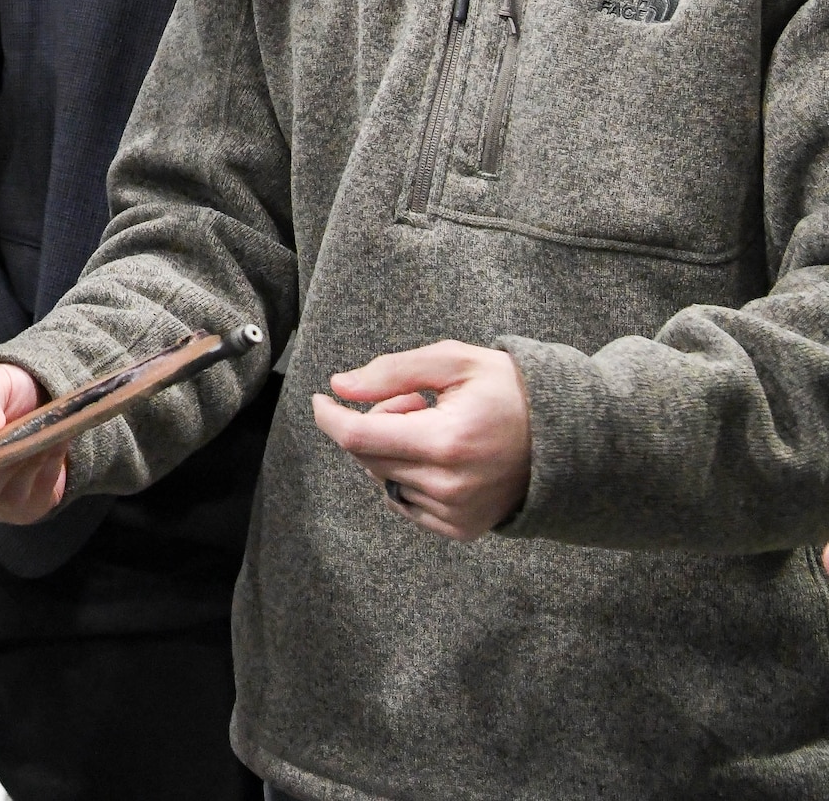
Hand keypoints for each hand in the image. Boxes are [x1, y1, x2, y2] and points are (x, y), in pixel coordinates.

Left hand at [311, 340, 531, 540]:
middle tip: (413, 403)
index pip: (359, 437)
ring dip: (393, 448)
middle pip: (368, 456)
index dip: (330, 417)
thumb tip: (340, 386)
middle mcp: (449, 486)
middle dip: (374, 422)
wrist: (570, 439)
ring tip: (435, 428)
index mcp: (446, 441)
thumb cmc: (509, 391)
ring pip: (384, 478)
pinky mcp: (462, 529)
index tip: (321, 399)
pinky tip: (441, 457)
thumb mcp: (453, 361)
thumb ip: (392, 371)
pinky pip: (404, 501)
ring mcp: (457, 513)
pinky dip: (407, 475)